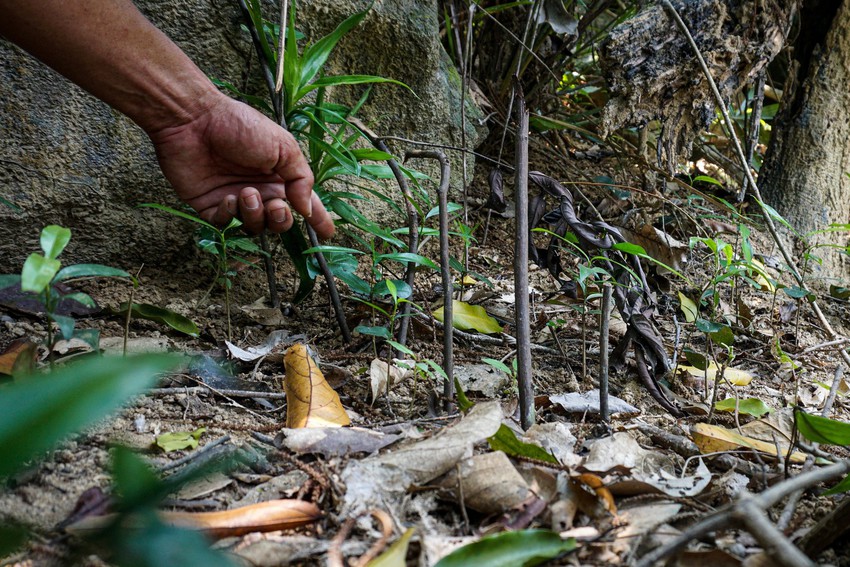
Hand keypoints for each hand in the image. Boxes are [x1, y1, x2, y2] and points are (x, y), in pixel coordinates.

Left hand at [148, 94, 334, 238]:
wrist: (194, 121)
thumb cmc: (241, 127)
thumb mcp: (283, 147)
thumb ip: (301, 179)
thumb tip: (307, 209)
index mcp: (280, 177)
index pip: (304, 203)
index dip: (317, 219)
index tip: (328, 234)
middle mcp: (260, 191)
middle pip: (279, 223)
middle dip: (281, 220)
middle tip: (275, 205)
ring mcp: (235, 201)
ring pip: (254, 228)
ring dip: (254, 215)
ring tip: (247, 193)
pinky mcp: (210, 207)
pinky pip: (225, 226)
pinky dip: (229, 215)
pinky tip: (227, 196)